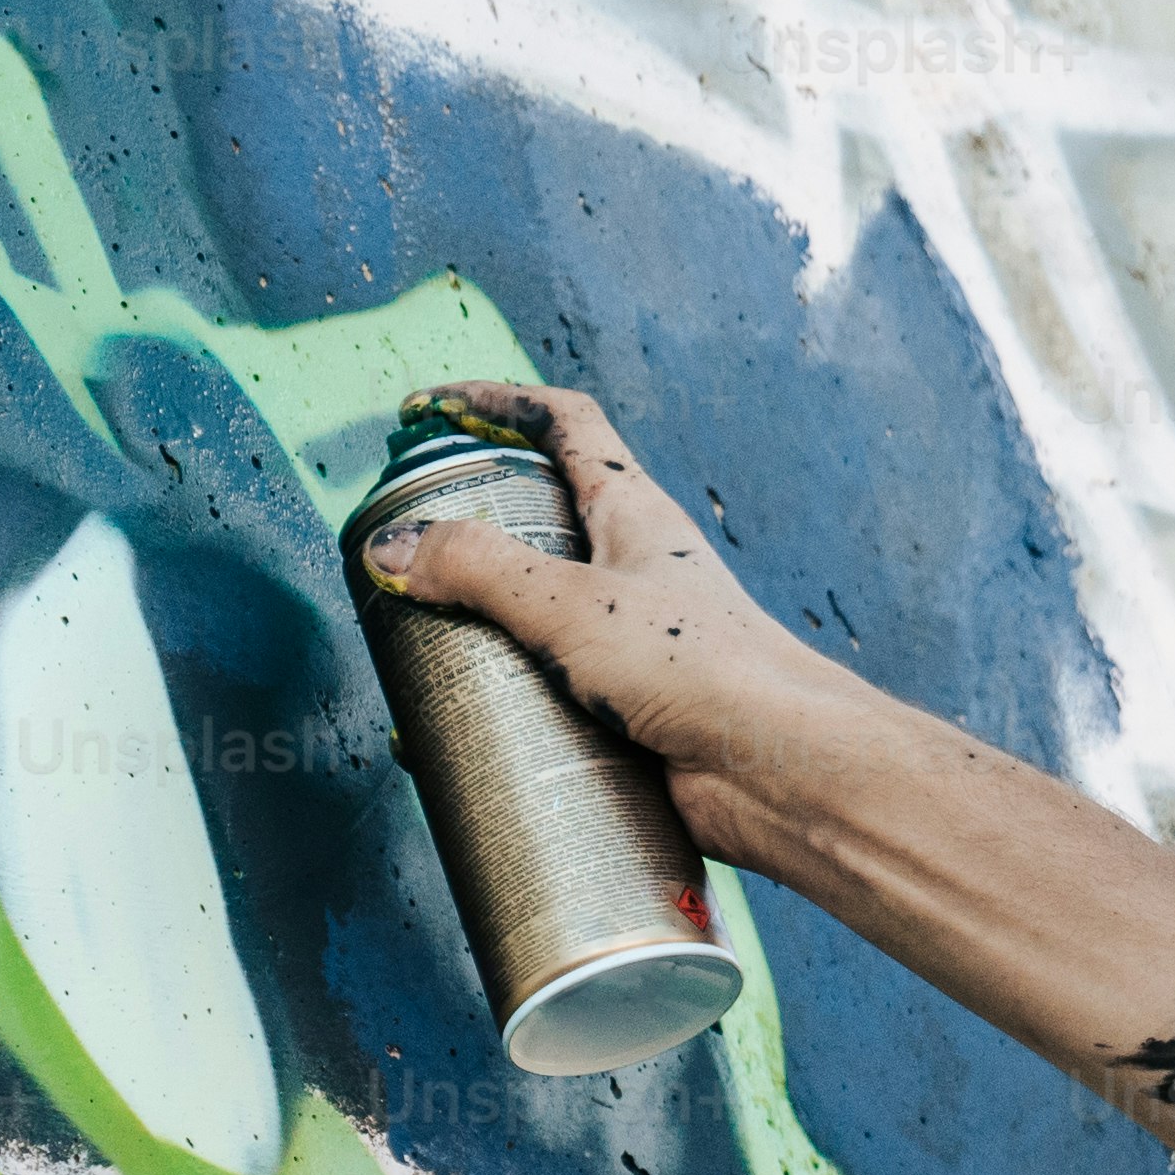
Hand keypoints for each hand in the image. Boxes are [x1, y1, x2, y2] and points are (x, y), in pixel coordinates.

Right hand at [352, 382, 892, 878]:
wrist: (781, 771)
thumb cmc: (702, 668)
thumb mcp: (571, 603)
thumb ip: (478, 570)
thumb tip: (392, 550)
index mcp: (631, 513)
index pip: (563, 423)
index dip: (496, 403)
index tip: (429, 411)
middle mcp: (632, 570)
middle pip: (535, 525)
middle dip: (464, 536)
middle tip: (401, 558)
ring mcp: (630, 644)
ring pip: (534, 619)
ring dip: (472, 631)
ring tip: (410, 652)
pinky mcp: (625, 714)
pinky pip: (546, 698)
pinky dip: (496, 709)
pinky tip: (448, 736)